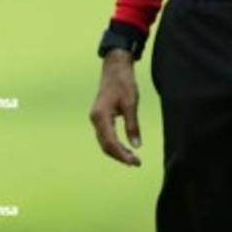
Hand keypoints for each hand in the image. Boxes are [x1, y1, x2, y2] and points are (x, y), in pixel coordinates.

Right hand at [89, 49, 142, 165]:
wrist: (114, 68)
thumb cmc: (123, 83)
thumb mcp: (131, 103)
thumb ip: (132, 125)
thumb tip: (136, 145)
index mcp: (101, 116)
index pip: (110, 142)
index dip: (122, 155)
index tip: (135, 163)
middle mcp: (95, 118)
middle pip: (105, 145)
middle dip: (120, 156)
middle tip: (136, 163)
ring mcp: (95, 117)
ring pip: (104, 141)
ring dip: (117, 151)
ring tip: (133, 158)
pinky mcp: (99, 116)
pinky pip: (105, 135)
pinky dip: (114, 144)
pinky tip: (125, 147)